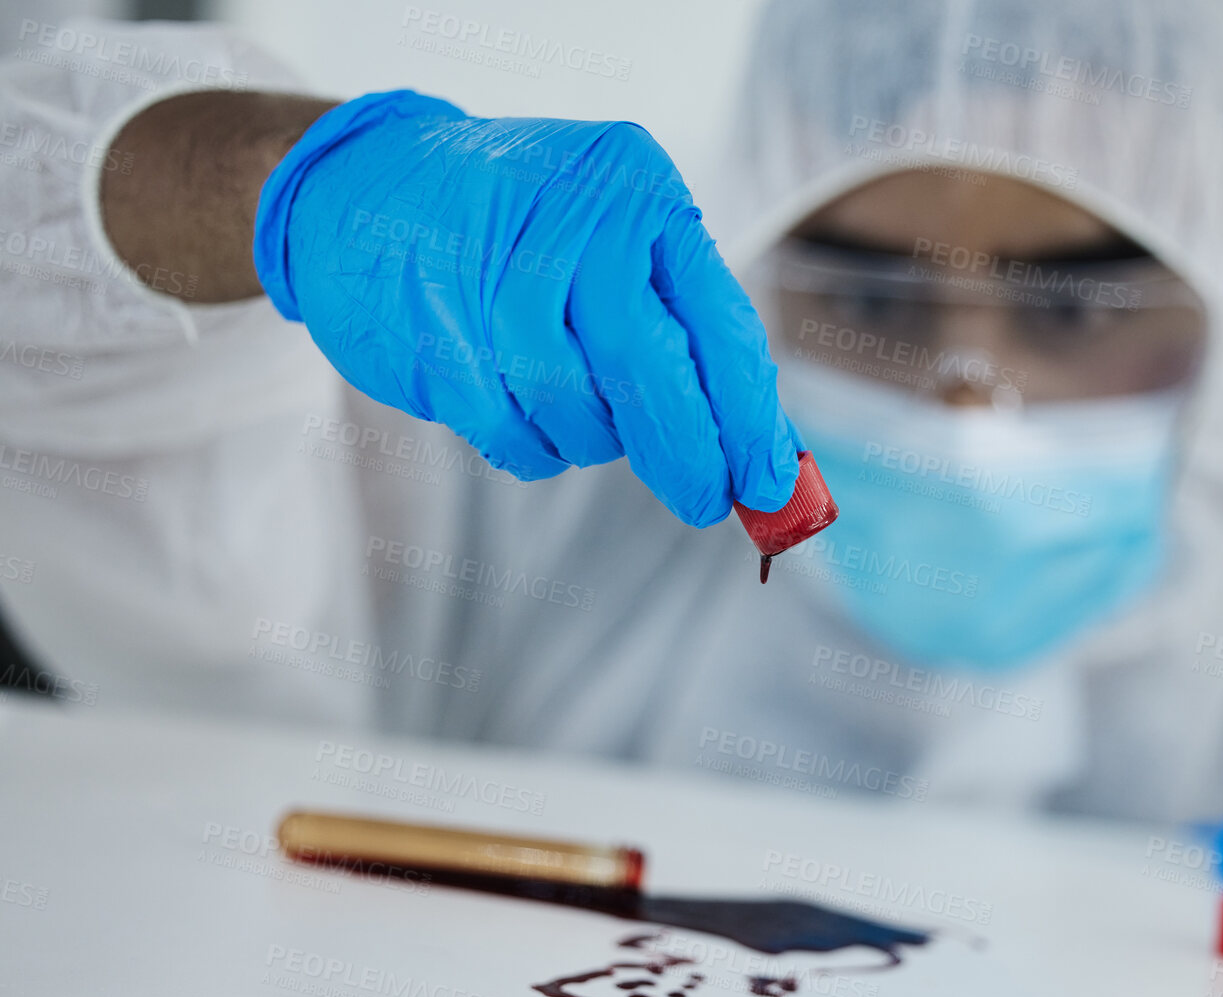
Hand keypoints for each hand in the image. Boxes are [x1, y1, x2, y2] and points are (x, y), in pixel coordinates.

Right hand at [253, 90, 798, 523]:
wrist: (364, 182)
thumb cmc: (519, 229)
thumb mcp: (615, 240)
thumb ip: (684, 331)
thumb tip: (754, 449)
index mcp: (638, 191)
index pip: (719, 323)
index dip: (750, 419)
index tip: (770, 483)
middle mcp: (573, 215)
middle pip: (650, 367)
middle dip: (686, 453)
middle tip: (704, 499)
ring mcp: (492, 269)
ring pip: (578, 407)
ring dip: (592, 439)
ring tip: (580, 411)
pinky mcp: (432, 328)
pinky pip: (512, 432)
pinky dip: (533, 446)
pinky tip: (525, 413)